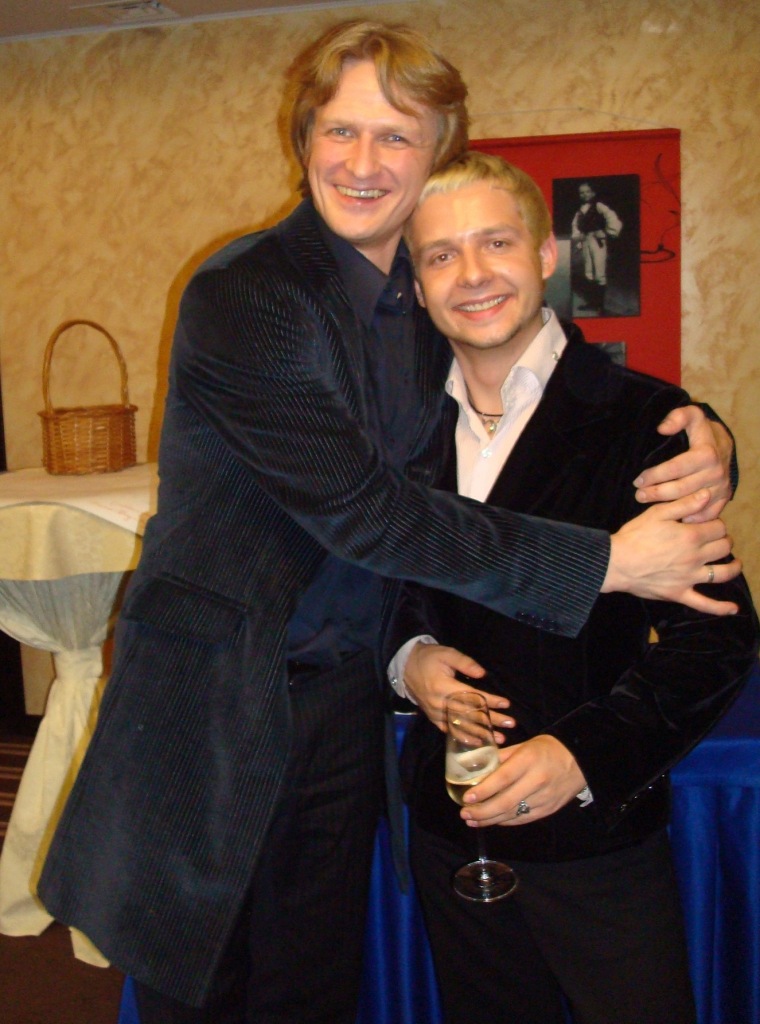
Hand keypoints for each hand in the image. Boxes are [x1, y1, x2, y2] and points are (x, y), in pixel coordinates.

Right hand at [404, 642, 512, 736]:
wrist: (405, 666)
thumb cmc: (429, 658)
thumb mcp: (447, 654)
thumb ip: (465, 663)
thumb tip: (483, 674)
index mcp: (444, 687)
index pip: (472, 697)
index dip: (490, 701)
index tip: (507, 704)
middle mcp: (440, 704)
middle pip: (470, 715)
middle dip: (492, 720)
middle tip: (510, 724)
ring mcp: (435, 713)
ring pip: (461, 726)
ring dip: (481, 734)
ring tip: (499, 739)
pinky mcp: (433, 718)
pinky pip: (450, 731)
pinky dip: (464, 738)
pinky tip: (477, 743)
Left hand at [459, 735, 585, 826]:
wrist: (581, 760)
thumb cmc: (547, 749)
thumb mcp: (523, 746)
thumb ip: (499, 757)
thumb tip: (472, 764)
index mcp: (528, 761)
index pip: (502, 779)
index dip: (483, 790)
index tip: (466, 798)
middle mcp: (537, 781)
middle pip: (506, 802)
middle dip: (482, 811)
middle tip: (465, 814)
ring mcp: (544, 798)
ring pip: (513, 814)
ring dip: (490, 820)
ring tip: (472, 820)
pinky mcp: (549, 810)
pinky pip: (523, 819)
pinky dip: (506, 821)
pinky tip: (493, 821)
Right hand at [603, 490, 740, 614]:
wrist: (616, 563)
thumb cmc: (634, 536)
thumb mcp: (657, 513)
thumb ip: (685, 504)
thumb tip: (707, 494)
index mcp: (691, 536)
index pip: (718, 527)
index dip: (715, 523)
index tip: (707, 523)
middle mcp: (695, 557)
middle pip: (723, 547)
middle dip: (724, 540)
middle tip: (717, 539)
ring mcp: (689, 578)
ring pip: (722, 573)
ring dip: (733, 567)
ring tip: (735, 563)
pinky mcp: (679, 594)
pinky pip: (704, 604)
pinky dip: (720, 608)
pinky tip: (733, 609)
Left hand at [634, 405, 733, 521]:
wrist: (724, 446)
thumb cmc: (702, 432)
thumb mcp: (692, 416)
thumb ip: (678, 417)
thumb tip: (662, 428)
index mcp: (706, 453)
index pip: (675, 468)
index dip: (654, 475)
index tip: (638, 480)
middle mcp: (715, 472)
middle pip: (680, 489)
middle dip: (656, 493)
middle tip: (638, 495)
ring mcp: (720, 487)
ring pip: (690, 504)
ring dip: (667, 507)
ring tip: (647, 503)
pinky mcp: (723, 498)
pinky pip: (706, 514)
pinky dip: (689, 517)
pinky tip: (673, 516)